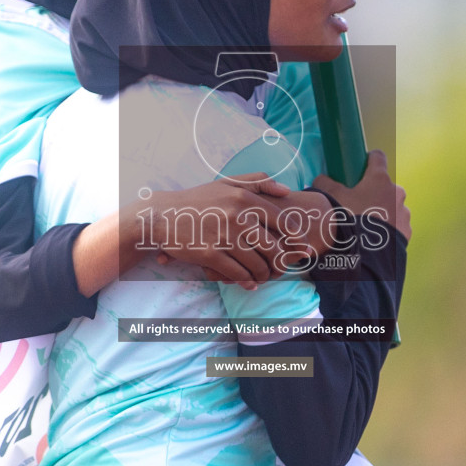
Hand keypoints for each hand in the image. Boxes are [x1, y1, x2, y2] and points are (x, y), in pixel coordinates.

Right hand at [158, 189, 337, 280]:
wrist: (163, 215)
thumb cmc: (198, 199)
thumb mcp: (227, 182)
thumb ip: (258, 181)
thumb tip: (287, 189)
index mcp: (245, 198)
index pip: (283, 223)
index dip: (296, 240)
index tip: (301, 250)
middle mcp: (237, 216)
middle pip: (273, 248)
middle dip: (281, 263)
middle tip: (282, 269)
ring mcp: (224, 236)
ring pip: (257, 264)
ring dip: (264, 275)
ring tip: (264, 277)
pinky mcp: (210, 254)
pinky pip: (237, 273)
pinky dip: (246, 281)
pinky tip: (249, 283)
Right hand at [313, 150, 409, 240]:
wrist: (366, 253)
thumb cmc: (349, 219)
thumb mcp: (332, 198)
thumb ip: (324, 183)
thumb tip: (320, 178)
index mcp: (379, 179)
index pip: (378, 157)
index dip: (369, 159)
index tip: (362, 165)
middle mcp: (396, 192)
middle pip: (385, 186)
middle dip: (374, 193)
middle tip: (359, 205)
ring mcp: (404, 212)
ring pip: (392, 207)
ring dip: (383, 211)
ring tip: (367, 226)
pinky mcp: (407, 231)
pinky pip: (397, 225)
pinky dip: (389, 228)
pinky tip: (376, 238)